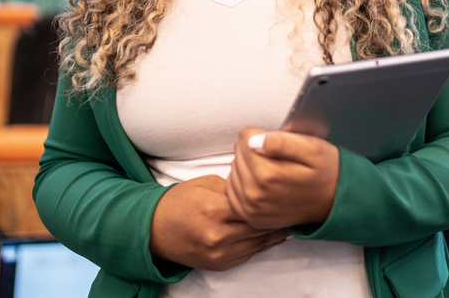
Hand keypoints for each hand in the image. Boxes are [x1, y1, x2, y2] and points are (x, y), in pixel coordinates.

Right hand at [149, 175, 288, 271]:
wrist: (153, 230)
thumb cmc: (180, 201)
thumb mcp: (207, 183)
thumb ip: (234, 186)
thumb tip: (259, 185)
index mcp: (215, 210)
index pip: (254, 205)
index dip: (272, 199)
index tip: (287, 191)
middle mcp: (218, 235)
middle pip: (260, 226)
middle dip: (278, 216)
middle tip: (295, 205)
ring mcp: (219, 254)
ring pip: (259, 243)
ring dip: (276, 232)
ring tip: (291, 219)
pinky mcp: (219, 265)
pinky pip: (249, 254)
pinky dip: (263, 243)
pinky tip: (274, 233)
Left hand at [226, 128, 340, 230]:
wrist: (335, 204)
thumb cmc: (327, 174)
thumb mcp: (313, 148)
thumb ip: (282, 141)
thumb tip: (253, 140)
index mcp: (267, 175)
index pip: (244, 137)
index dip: (261, 134)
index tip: (276, 142)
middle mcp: (255, 195)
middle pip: (237, 154)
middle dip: (254, 150)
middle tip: (277, 157)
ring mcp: (251, 209)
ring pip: (233, 171)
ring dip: (247, 167)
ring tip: (271, 169)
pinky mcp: (251, 218)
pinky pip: (232, 192)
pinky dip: (243, 184)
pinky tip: (261, 183)